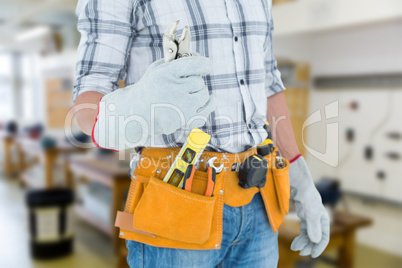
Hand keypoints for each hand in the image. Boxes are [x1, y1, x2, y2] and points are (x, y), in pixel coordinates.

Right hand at [92, 54, 214, 149]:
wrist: (136, 113)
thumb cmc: (150, 88)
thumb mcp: (157, 69)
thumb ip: (176, 61)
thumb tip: (199, 57)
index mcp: (166, 75)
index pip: (195, 65)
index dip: (205, 64)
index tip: (207, 65)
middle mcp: (174, 91)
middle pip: (199, 82)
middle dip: (194, 81)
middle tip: (185, 84)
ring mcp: (180, 108)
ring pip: (204, 95)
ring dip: (199, 93)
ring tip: (188, 93)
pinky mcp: (185, 121)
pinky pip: (206, 111)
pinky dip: (209, 104)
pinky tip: (207, 99)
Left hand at [288, 156, 329, 257]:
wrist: (292, 174)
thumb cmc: (302, 188)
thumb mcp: (308, 206)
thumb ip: (312, 223)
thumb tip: (315, 240)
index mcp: (321, 214)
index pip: (324, 235)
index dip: (319, 246)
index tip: (312, 255)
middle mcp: (317, 215)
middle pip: (316, 236)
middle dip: (310, 245)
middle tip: (301, 253)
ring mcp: (309, 213)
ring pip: (309, 233)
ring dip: (304, 241)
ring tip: (296, 247)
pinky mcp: (301, 211)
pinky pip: (303, 227)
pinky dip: (300, 235)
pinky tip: (295, 241)